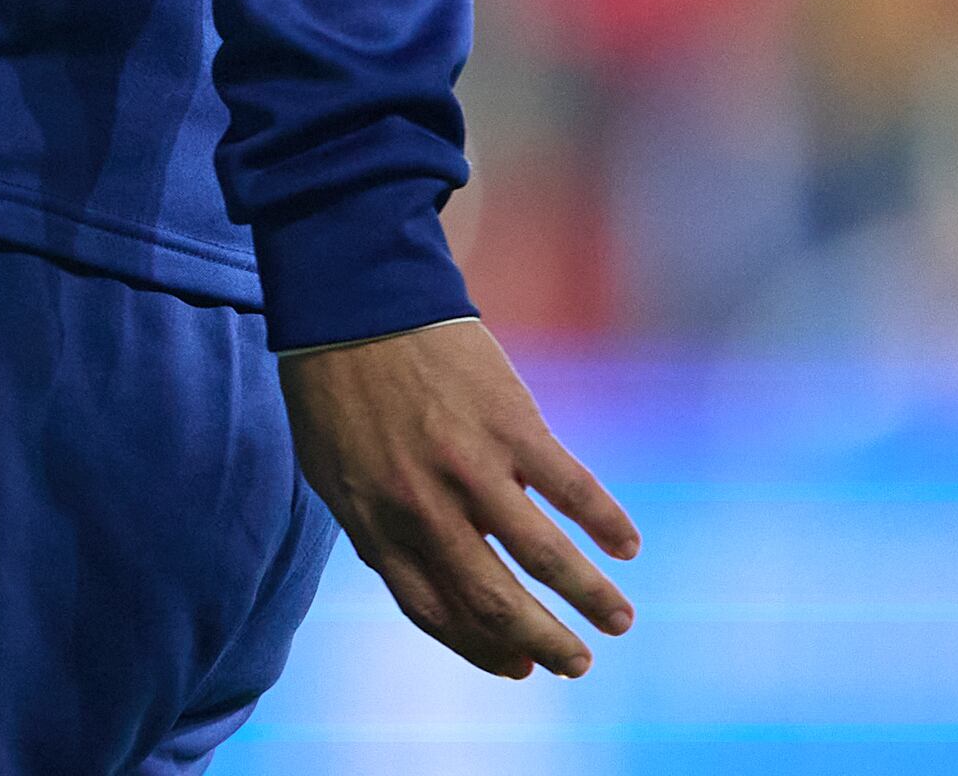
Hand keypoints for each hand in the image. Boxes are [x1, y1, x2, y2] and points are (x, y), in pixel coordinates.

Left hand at [280, 318, 638, 680]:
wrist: (353, 293)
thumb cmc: (334, 381)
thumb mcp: (330, 466)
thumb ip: (375, 525)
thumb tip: (422, 581)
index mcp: (374, 521)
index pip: (435, 610)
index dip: (481, 647)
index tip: (518, 665)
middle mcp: (423, 507)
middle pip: (494, 601)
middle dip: (544, 642)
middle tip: (578, 666)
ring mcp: (470, 467)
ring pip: (544, 558)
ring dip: (590, 598)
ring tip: (620, 622)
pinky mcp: (511, 424)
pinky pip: (572, 488)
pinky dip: (607, 522)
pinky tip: (627, 545)